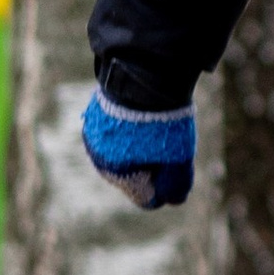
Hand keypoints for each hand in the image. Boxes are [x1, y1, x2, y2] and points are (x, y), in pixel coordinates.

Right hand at [81, 86, 196, 207]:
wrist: (144, 75)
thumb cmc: (164, 121)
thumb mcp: (179, 158)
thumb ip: (176, 186)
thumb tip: (172, 199)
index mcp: (121, 176)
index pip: (146, 199)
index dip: (166, 186)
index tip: (175, 165)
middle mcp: (101, 162)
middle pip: (134, 177)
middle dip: (151, 166)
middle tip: (166, 141)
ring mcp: (94, 138)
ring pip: (122, 155)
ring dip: (138, 147)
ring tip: (153, 125)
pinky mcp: (94, 117)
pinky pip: (114, 135)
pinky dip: (127, 131)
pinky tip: (141, 115)